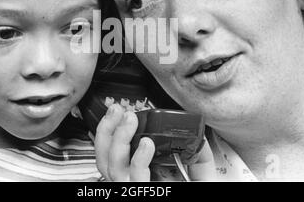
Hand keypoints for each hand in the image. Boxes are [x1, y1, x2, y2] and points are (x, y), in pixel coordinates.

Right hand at [95, 104, 216, 180]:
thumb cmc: (196, 192)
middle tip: (118, 110)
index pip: (113, 153)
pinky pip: (135, 181)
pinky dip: (139, 160)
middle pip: (104, 159)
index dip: (109, 131)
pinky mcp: (144, 197)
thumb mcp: (199, 177)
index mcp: (139, 176)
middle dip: (106, 130)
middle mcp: (132, 184)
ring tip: (131, 119)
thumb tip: (196, 136)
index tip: (119, 111)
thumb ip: (198, 157)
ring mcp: (135, 192)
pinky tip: (147, 144)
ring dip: (119, 139)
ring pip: (112, 168)